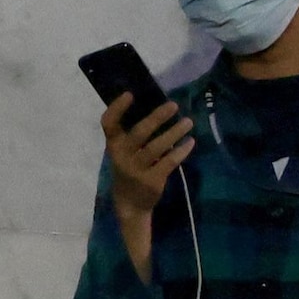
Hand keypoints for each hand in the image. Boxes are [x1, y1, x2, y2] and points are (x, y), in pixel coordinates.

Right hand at [104, 92, 195, 277]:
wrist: (130, 204)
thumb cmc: (129, 171)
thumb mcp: (123, 153)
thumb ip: (132, 137)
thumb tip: (155, 112)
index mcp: (113, 146)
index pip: (109, 124)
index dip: (117, 108)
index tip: (130, 94)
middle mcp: (122, 156)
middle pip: (139, 133)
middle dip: (157, 117)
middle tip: (174, 105)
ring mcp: (137, 169)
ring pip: (157, 147)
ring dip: (174, 132)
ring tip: (188, 122)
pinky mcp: (152, 180)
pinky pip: (169, 162)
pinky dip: (181, 151)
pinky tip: (190, 142)